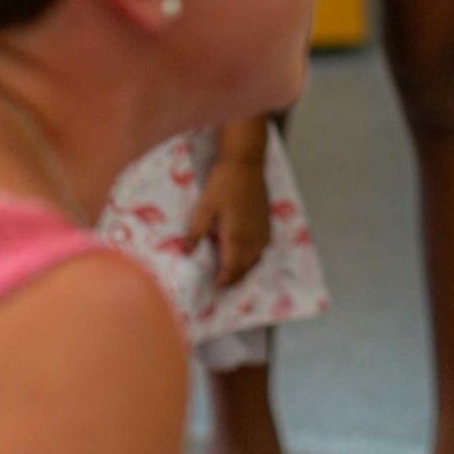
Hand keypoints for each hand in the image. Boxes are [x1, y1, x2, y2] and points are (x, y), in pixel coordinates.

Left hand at [186, 153, 271, 289]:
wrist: (246, 163)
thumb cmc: (223, 184)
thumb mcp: (204, 207)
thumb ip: (196, 232)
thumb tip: (186, 253)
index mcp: (236, 236)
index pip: (231, 268)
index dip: (223, 281)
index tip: (214, 290)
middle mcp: (253, 237)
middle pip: (246, 266)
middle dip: (234, 279)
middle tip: (222, 286)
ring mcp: (262, 229)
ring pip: (257, 258)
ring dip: (246, 269)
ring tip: (234, 274)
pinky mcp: (267, 221)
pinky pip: (263, 247)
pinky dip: (255, 256)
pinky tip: (247, 253)